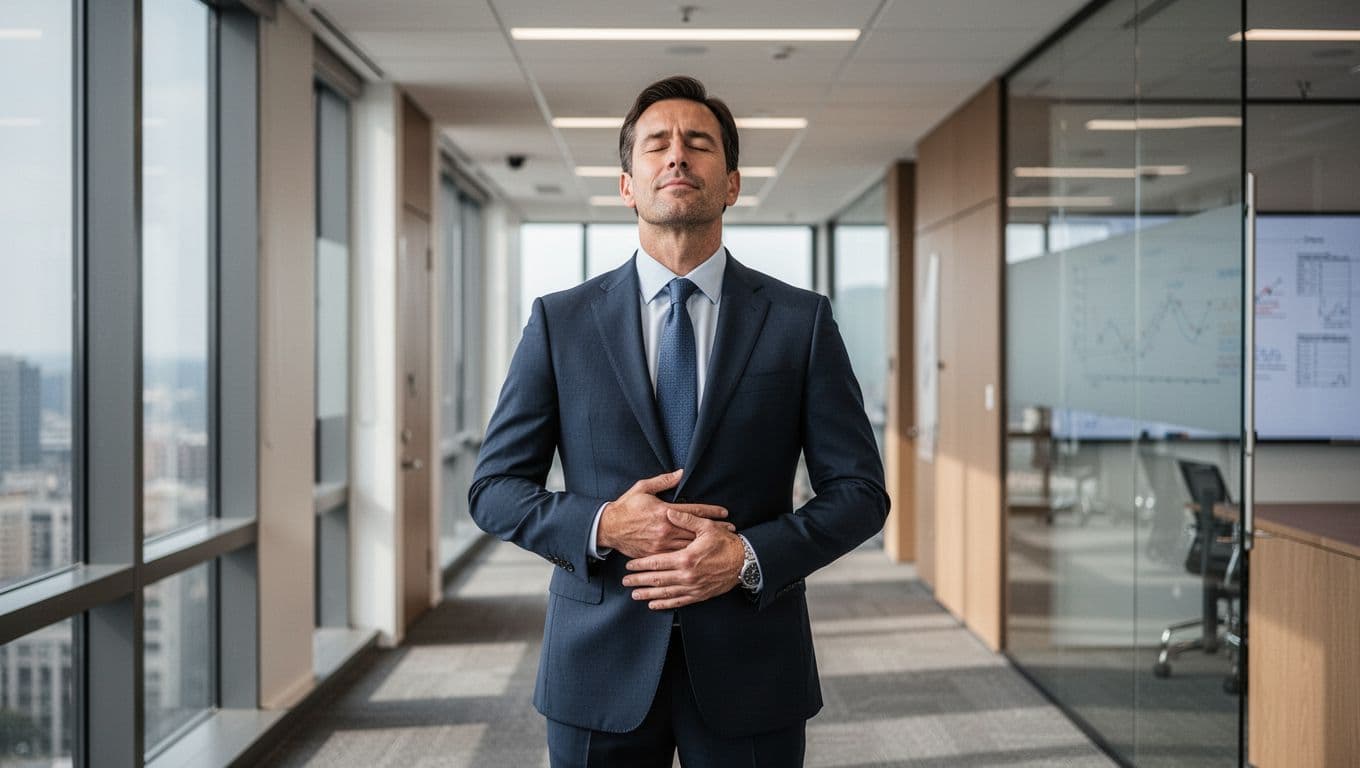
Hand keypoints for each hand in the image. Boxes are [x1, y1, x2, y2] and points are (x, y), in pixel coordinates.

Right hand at [598, 469, 732, 558]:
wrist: (608, 528)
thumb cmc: (626, 507)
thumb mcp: (642, 488)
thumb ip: (663, 481)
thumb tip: (681, 473)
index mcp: (663, 511)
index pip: (693, 511)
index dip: (711, 512)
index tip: (725, 513)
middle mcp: (665, 529)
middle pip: (696, 530)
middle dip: (714, 530)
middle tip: (731, 531)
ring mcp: (660, 544)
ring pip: (688, 545)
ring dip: (705, 544)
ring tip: (721, 544)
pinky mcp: (654, 555)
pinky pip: (675, 557)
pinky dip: (689, 555)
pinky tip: (700, 556)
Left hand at [622, 509, 744, 609]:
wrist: (745, 562)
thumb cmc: (726, 543)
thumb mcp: (707, 527)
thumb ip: (686, 520)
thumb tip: (669, 511)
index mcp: (686, 558)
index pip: (657, 562)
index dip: (641, 564)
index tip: (629, 565)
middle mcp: (687, 575)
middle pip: (657, 580)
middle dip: (639, 581)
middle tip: (625, 581)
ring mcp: (693, 587)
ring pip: (665, 593)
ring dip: (648, 594)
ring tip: (635, 595)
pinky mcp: (699, 594)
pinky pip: (678, 602)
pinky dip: (665, 604)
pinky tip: (654, 604)